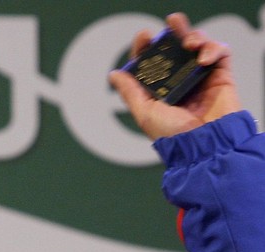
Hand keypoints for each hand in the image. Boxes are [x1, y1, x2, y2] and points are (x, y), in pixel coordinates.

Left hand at [109, 12, 241, 139]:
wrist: (202, 146)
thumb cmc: (172, 135)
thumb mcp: (145, 113)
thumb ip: (130, 93)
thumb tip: (114, 74)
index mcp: (160, 90)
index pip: (152, 63)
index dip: (147, 47)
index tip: (144, 37)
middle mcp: (180, 82)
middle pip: (176, 49)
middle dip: (173, 32)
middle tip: (171, 23)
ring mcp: (200, 78)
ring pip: (198, 46)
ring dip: (194, 36)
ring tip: (189, 42)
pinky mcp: (221, 77)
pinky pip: (220, 52)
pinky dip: (213, 48)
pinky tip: (204, 57)